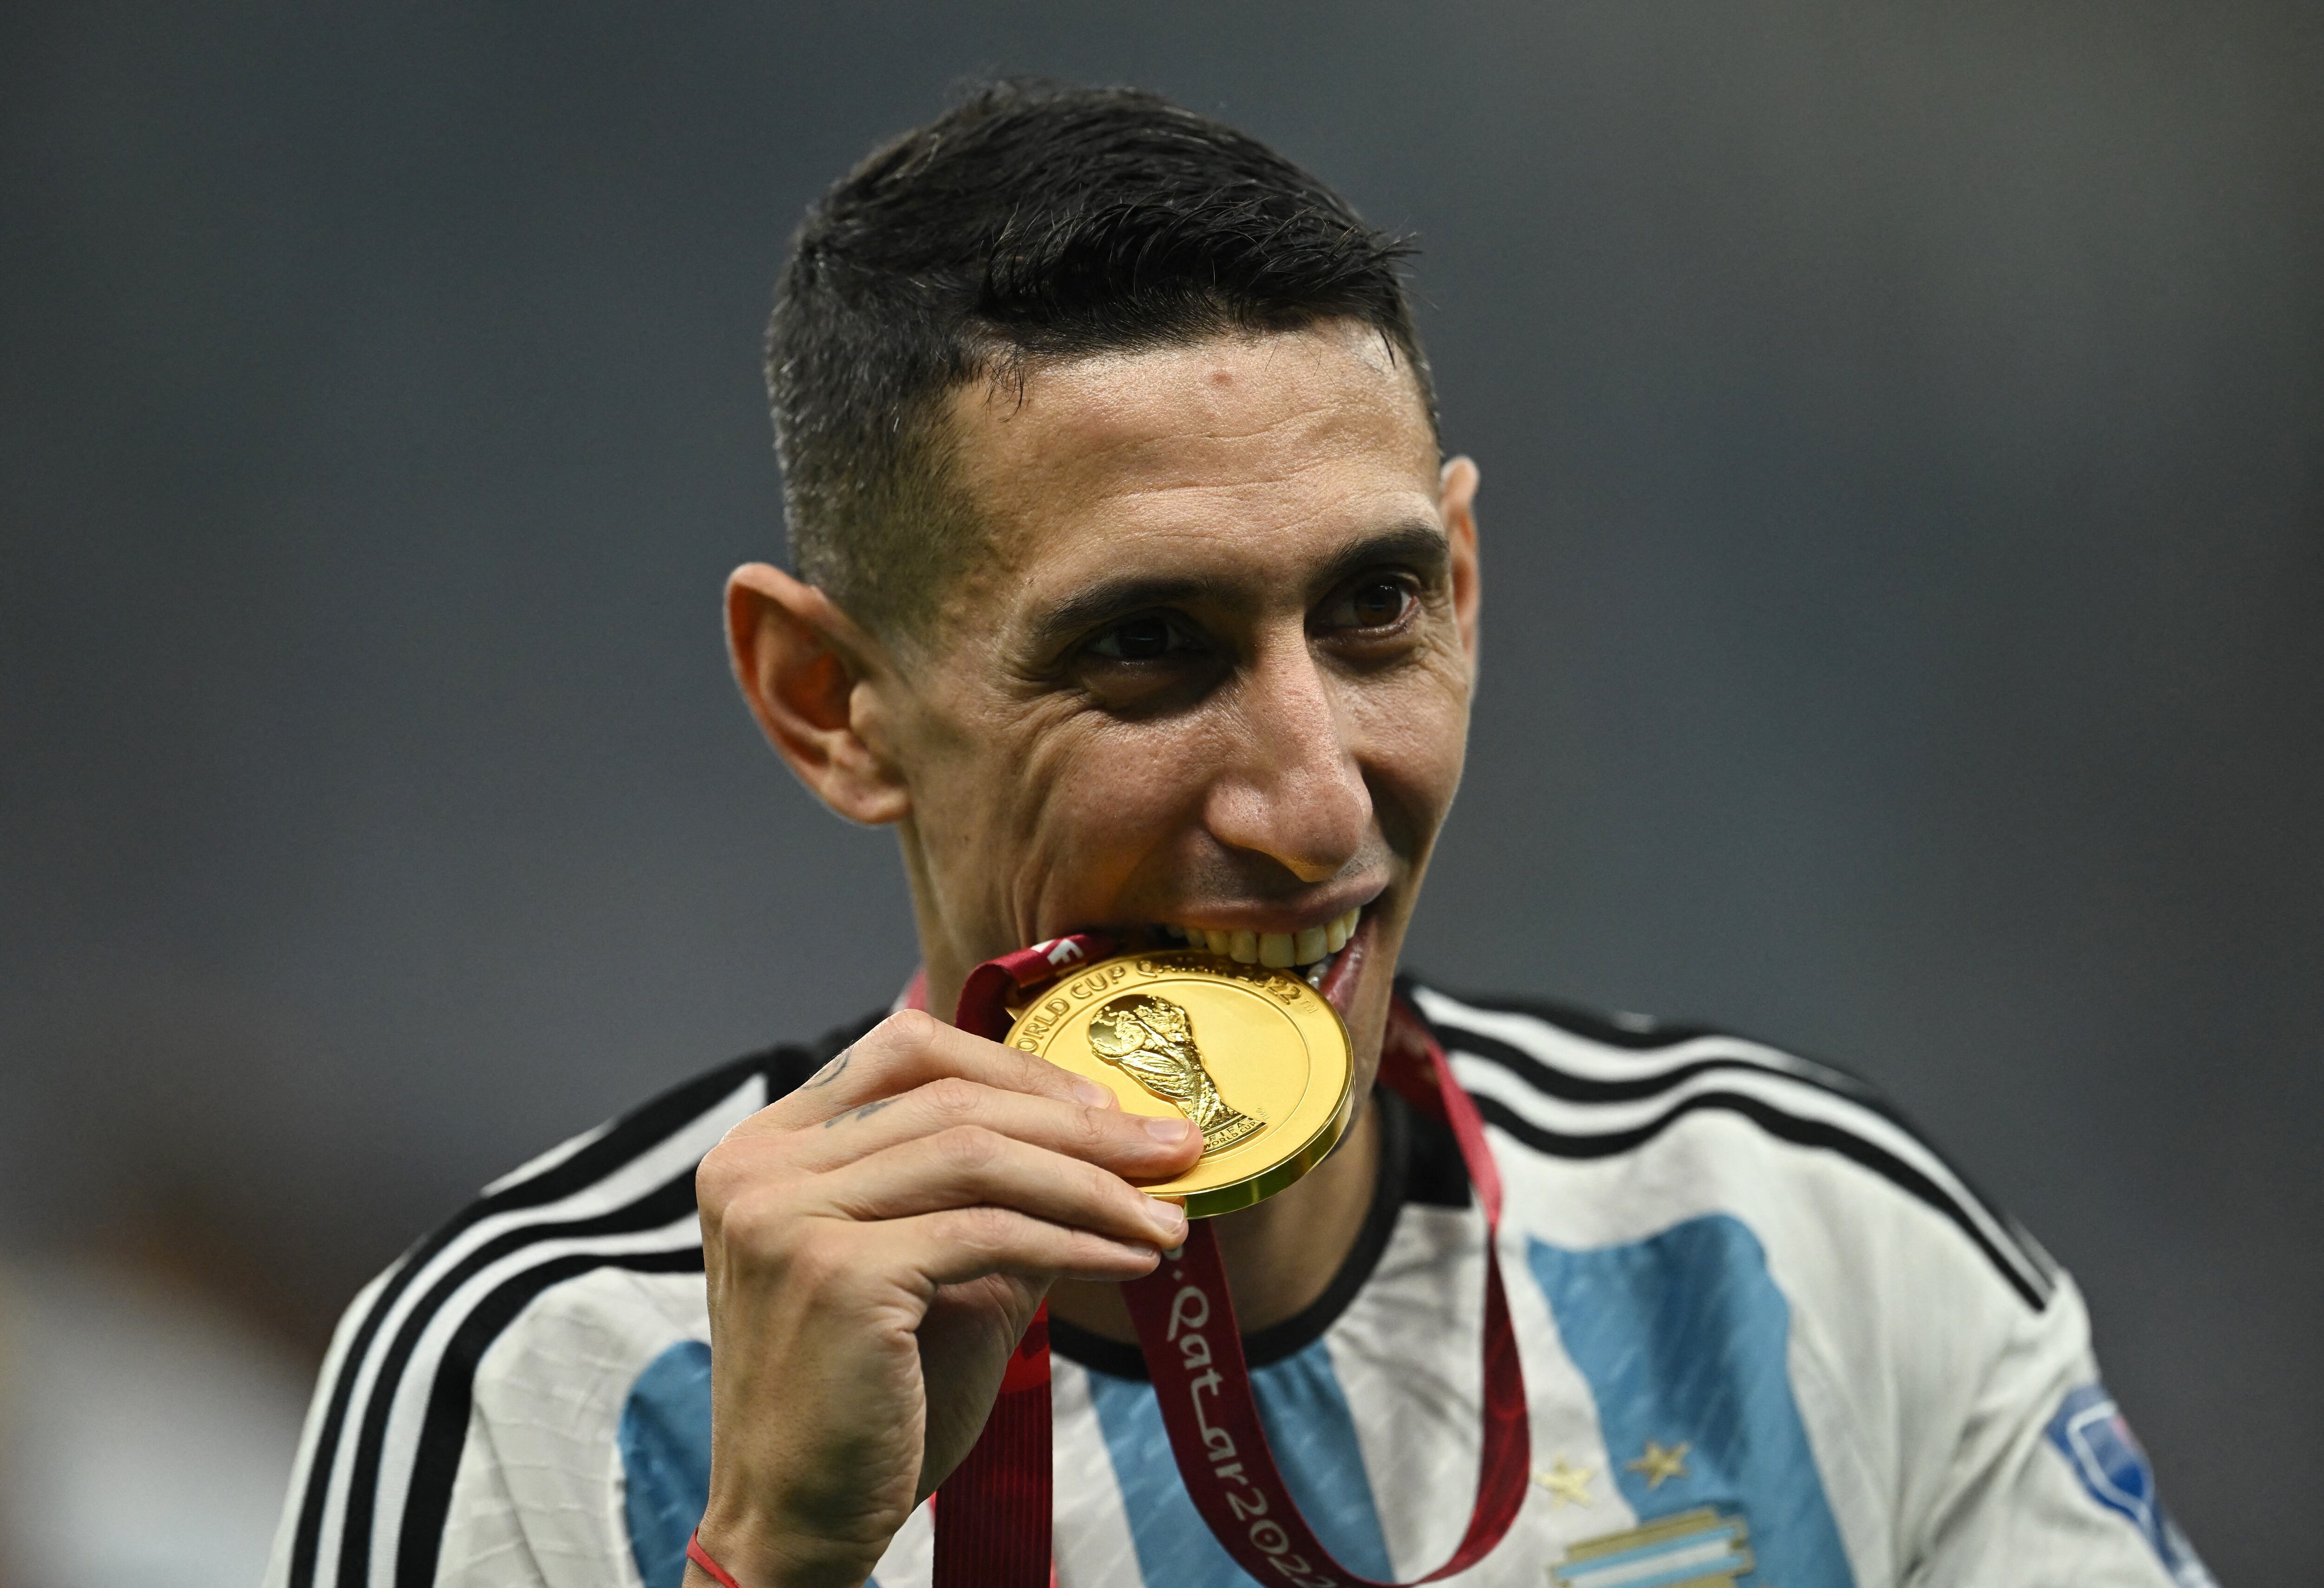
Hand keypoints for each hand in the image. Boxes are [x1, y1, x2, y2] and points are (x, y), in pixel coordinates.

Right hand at [685, 1009, 1200, 1587]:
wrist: (797, 1522)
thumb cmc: (868, 1404)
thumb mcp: (936, 1273)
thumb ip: (997, 1200)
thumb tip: (1118, 1148)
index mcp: (767, 1147)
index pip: (903, 1052)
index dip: (1016, 1068)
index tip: (1107, 1108)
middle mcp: (759, 1165)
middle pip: (952, 1099)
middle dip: (1083, 1126)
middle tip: (1175, 1148)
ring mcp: (787, 1215)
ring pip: (977, 1155)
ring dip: (1095, 1183)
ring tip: (1168, 1215)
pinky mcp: (836, 1275)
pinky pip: (988, 1232)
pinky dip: (1075, 1240)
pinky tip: (1130, 1259)